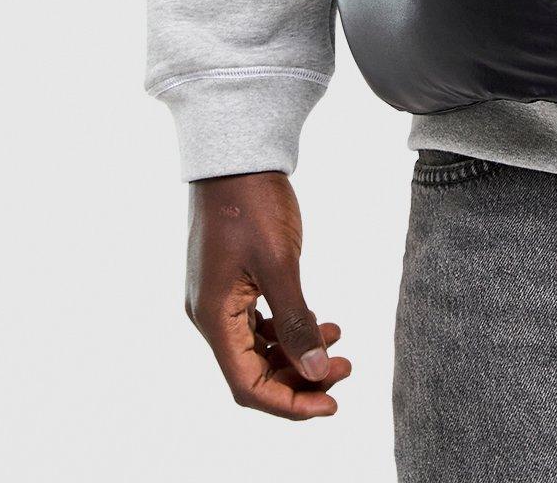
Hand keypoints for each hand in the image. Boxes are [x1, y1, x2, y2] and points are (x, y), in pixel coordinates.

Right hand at [185, 170, 351, 420]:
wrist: (235, 151)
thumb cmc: (253, 201)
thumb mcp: (280, 263)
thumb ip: (296, 322)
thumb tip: (316, 372)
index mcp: (215, 317)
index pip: (248, 384)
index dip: (289, 403)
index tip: (331, 404)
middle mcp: (211, 314)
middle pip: (254, 370)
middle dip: (301, 377)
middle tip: (345, 367)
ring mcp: (220, 297)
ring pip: (259, 347)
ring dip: (298, 353)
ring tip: (339, 343)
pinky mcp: (231, 280)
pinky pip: (259, 321)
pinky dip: (289, 328)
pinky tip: (320, 320)